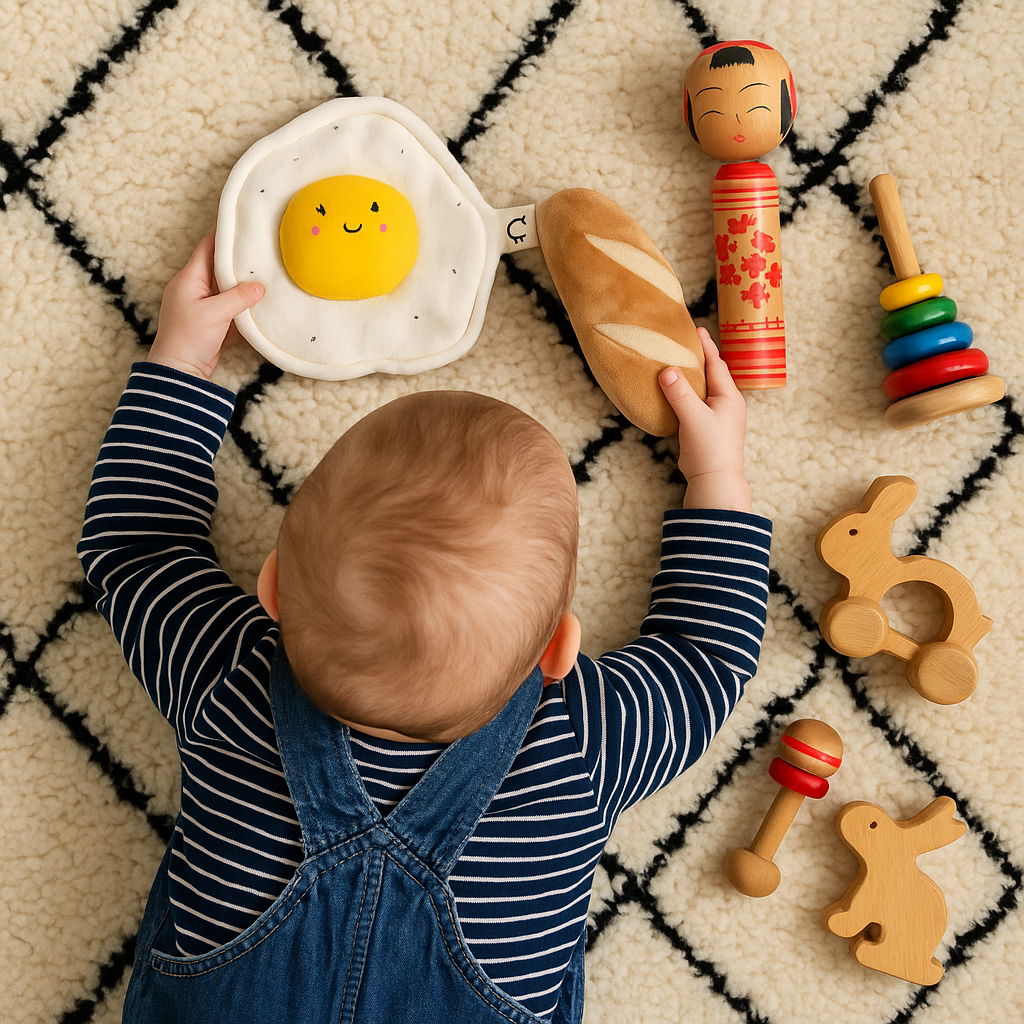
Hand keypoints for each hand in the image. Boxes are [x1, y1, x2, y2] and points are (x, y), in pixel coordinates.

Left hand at [148, 229, 264, 378]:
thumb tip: (260, 287)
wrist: (179, 371)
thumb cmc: (189, 338)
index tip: (240, 225)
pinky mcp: (210, 323)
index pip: (207, 249)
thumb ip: (239, 298)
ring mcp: (201, 307)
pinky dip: (242, 305)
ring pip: (225, 289)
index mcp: (188, 279)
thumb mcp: (216, 314)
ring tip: (264, 274)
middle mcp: (193, 289)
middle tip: (259, 250)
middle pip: (218, 268)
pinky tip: (258, 303)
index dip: (222, 235)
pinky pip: (228, 308)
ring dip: (241, 285)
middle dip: (237, 261)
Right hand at [659, 327, 750, 511]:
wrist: (715, 481)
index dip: (706, 346)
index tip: (696, 329)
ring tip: (677, 362)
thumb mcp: (693, 418)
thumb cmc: (710, 449)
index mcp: (728, 396)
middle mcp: (725, 403)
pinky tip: (674, 390)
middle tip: (685, 342)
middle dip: (700, 357)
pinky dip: (685, 392)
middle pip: (711, 373)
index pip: (716, 364)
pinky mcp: (705, 427)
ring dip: (692, 375)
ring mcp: (716, 416)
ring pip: (703, 388)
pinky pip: (695, 402)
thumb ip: (680, 393)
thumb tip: (667, 371)